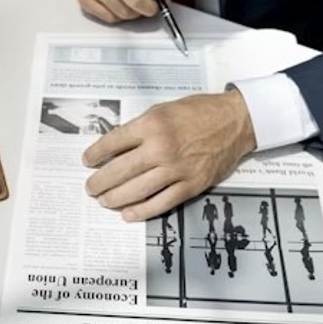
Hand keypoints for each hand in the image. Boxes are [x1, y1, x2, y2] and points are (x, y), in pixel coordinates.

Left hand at [82, 90, 256, 221]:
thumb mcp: (163, 109)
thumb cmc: (200, 112)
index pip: (113, 142)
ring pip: (137, 190)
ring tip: (104, 201)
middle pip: (120, 170)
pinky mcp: (191, 184)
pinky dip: (143, 211)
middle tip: (90, 187)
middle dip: (100, 181)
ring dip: (116, 198)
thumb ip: (140, 128)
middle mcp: (161, 147)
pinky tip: (129, 214)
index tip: (88, 160)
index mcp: (152, 124)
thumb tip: (117, 146)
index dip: (96, 153)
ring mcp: (177, 168)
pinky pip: (162, 203)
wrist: (235, 121)